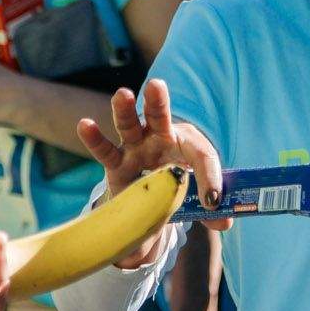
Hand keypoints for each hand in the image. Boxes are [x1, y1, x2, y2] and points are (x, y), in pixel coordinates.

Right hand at [76, 79, 225, 267]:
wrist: (154, 190)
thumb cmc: (180, 184)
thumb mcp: (197, 197)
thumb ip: (210, 211)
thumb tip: (224, 224)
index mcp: (188, 144)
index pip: (202, 156)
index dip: (209, 178)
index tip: (212, 202)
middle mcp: (160, 139)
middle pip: (159, 117)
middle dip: (158, 102)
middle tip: (157, 85)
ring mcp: (136, 148)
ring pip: (129, 126)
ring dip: (124, 111)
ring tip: (121, 95)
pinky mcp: (117, 163)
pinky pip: (105, 151)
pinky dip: (95, 139)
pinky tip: (85, 125)